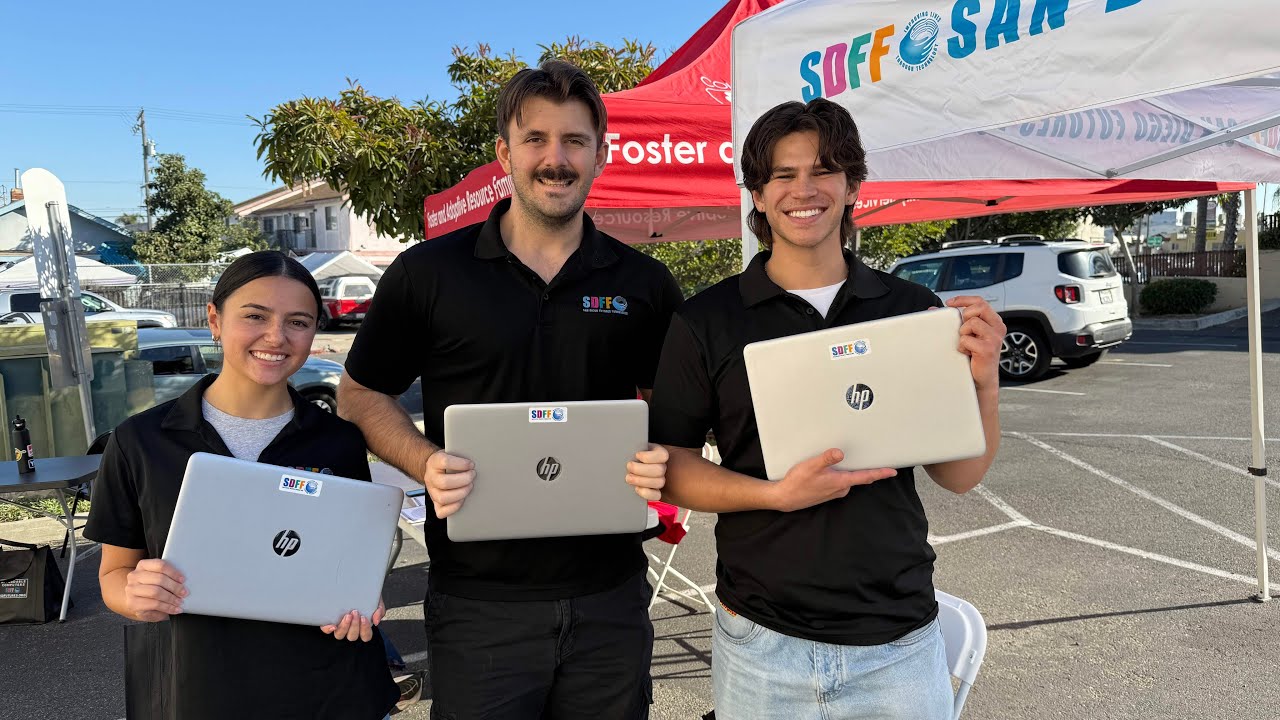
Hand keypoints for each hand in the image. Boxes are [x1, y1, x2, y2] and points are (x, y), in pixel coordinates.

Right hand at [124, 558, 186, 621]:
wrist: (138, 603)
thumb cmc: (152, 588)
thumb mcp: (159, 579)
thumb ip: (168, 576)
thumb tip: (183, 581)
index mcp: (143, 565)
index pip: (160, 565)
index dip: (173, 572)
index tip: (183, 580)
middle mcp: (134, 576)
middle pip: (159, 579)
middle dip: (175, 587)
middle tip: (184, 593)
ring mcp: (131, 590)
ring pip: (156, 592)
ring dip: (171, 598)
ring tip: (180, 602)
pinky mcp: (133, 603)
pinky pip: (154, 604)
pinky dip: (167, 607)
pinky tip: (175, 609)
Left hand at [321, 597, 384, 641]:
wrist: (355, 582)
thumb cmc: (366, 595)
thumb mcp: (376, 600)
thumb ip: (379, 610)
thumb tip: (376, 621)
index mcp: (363, 627)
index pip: (366, 636)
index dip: (365, 630)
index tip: (364, 618)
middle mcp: (351, 629)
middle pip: (352, 636)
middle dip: (354, 626)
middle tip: (355, 612)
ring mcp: (339, 626)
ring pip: (340, 635)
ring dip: (344, 627)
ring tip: (347, 615)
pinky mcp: (329, 621)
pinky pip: (326, 630)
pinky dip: (329, 629)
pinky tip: (333, 625)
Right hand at [423, 451, 474, 518]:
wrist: (435, 469)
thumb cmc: (448, 462)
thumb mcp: (452, 453)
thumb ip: (461, 455)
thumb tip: (474, 462)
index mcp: (434, 462)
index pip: (444, 462)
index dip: (461, 464)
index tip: (471, 464)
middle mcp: (430, 478)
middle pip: (444, 482)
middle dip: (463, 479)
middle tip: (472, 475)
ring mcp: (432, 492)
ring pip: (443, 498)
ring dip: (461, 493)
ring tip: (470, 486)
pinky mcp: (435, 503)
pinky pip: (441, 511)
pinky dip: (454, 507)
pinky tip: (462, 499)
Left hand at [626, 444, 668, 500]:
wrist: (627, 466)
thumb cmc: (629, 455)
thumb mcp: (633, 449)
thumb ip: (634, 448)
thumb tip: (628, 448)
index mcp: (658, 453)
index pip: (663, 456)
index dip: (649, 457)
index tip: (637, 455)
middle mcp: (662, 466)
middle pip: (660, 470)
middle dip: (641, 469)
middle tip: (628, 466)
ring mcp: (660, 479)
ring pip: (659, 482)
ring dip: (641, 481)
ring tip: (628, 477)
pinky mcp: (655, 491)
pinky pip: (657, 495)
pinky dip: (646, 493)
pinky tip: (636, 488)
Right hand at [768, 449, 895, 512]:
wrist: (786, 498)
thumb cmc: (798, 483)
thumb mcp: (811, 466)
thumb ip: (826, 459)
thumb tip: (840, 452)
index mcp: (840, 481)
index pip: (865, 476)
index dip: (880, 473)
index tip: (892, 471)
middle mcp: (840, 488)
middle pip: (859, 477)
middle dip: (868, 471)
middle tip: (877, 462)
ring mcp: (835, 492)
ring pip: (848, 480)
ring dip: (851, 472)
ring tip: (851, 461)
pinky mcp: (828, 492)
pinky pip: (840, 482)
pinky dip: (841, 476)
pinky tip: (833, 471)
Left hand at [945, 296, 1005, 391]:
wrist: (981, 378)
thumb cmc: (975, 355)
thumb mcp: (968, 333)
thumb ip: (957, 320)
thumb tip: (934, 309)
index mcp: (994, 321)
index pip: (980, 302)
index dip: (964, 299)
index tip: (950, 303)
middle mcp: (997, 328)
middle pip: (979, 307)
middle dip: (965, 316)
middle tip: (962, 329)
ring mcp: (994, 338)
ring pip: (972, 322)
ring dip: (963, 333)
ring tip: (967, 343)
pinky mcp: (988, 349)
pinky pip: (966, 339)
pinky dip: (962, 346)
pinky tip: (968, 352)